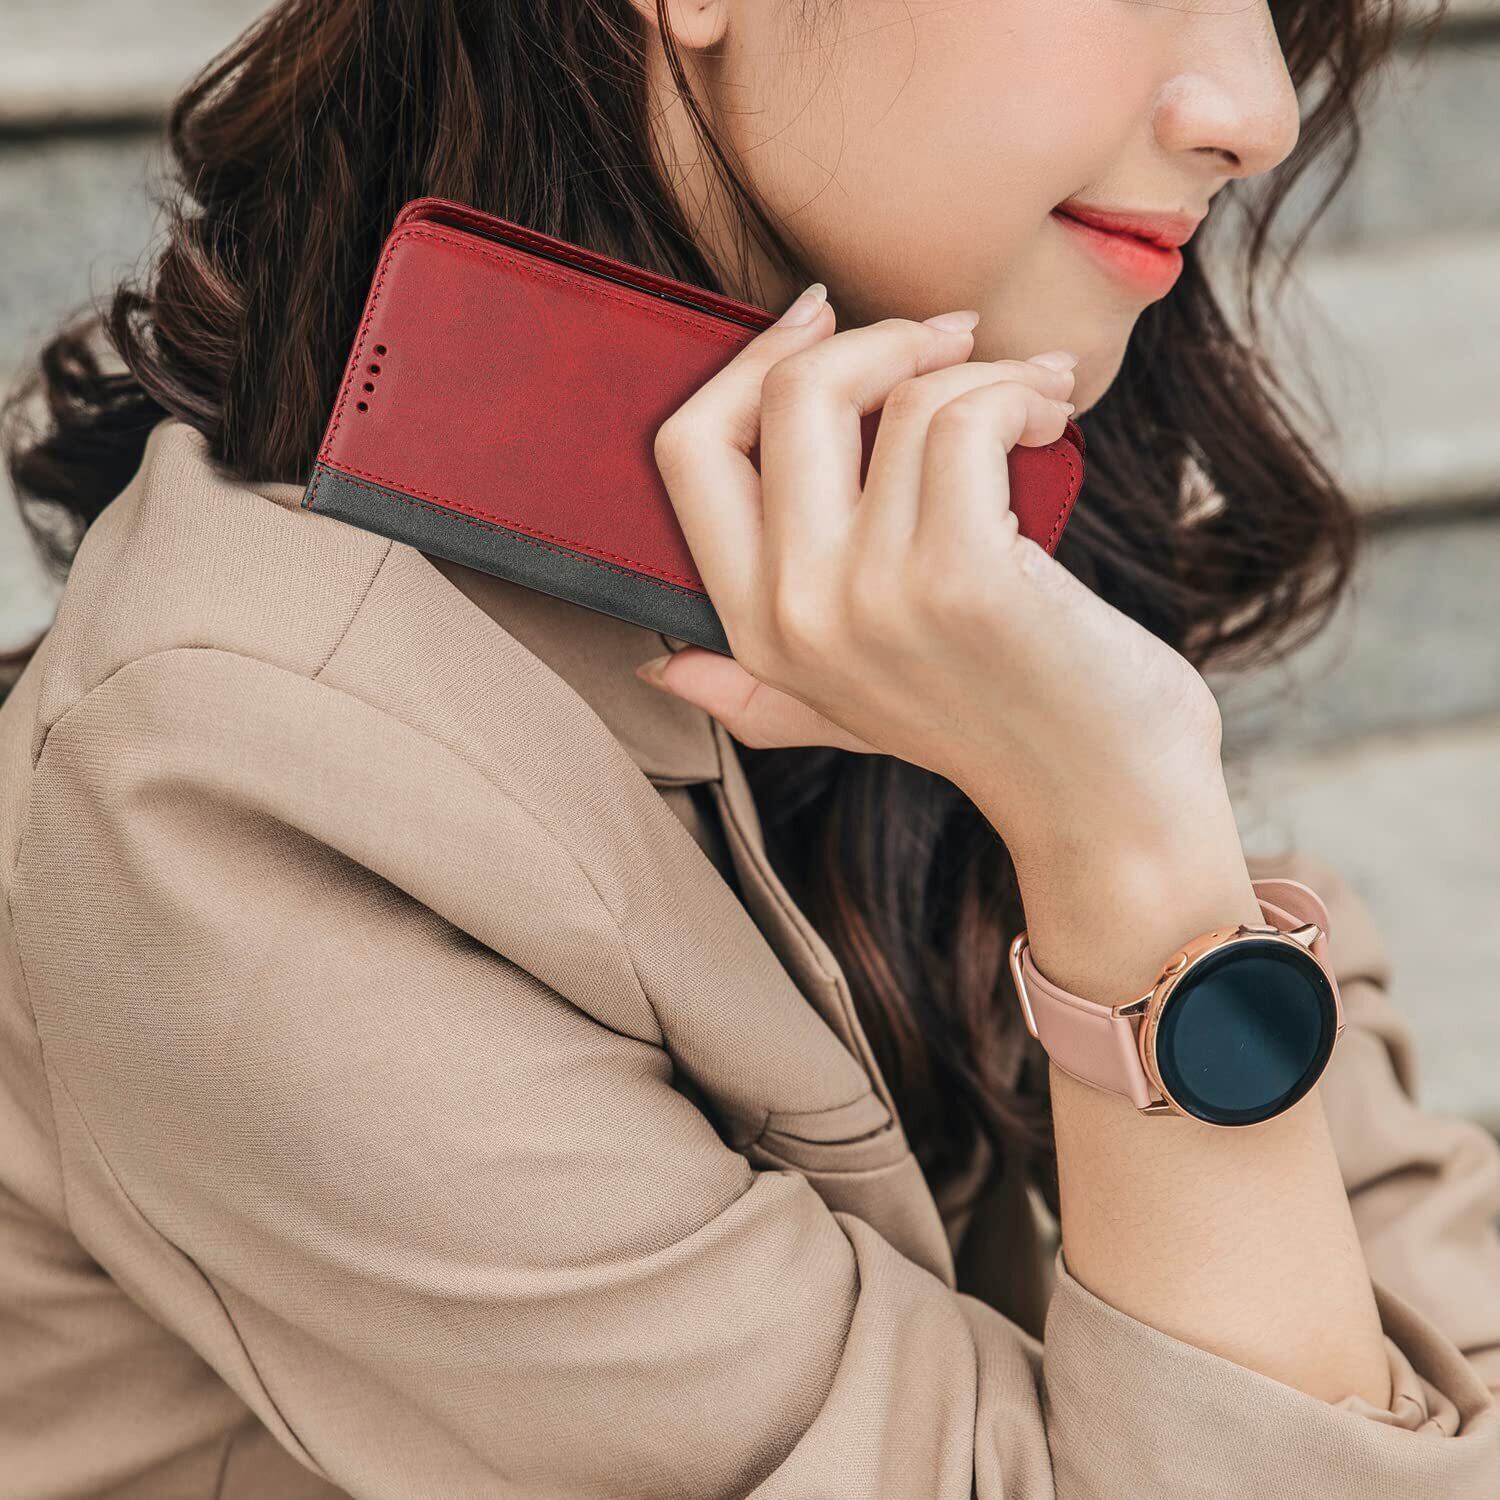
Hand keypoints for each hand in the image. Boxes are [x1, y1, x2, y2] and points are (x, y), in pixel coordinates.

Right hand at [643, 288, 1227, 871]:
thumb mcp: (851, 713)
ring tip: (1029, 399)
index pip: (688, 451)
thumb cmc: (1000, 726)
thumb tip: (662, 673)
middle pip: (785, 393)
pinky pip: (963, 417)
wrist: (1104, 799)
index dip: (748, 361)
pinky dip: (1017, 392)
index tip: (823, 319)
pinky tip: (1049, 419)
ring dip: (982, 369)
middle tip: (951, 345)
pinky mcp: (958, 579)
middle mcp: (793, 617)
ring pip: (900, 397)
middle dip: (878, 337)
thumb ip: (752, 690)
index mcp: (755, 633)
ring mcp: (871, 600)